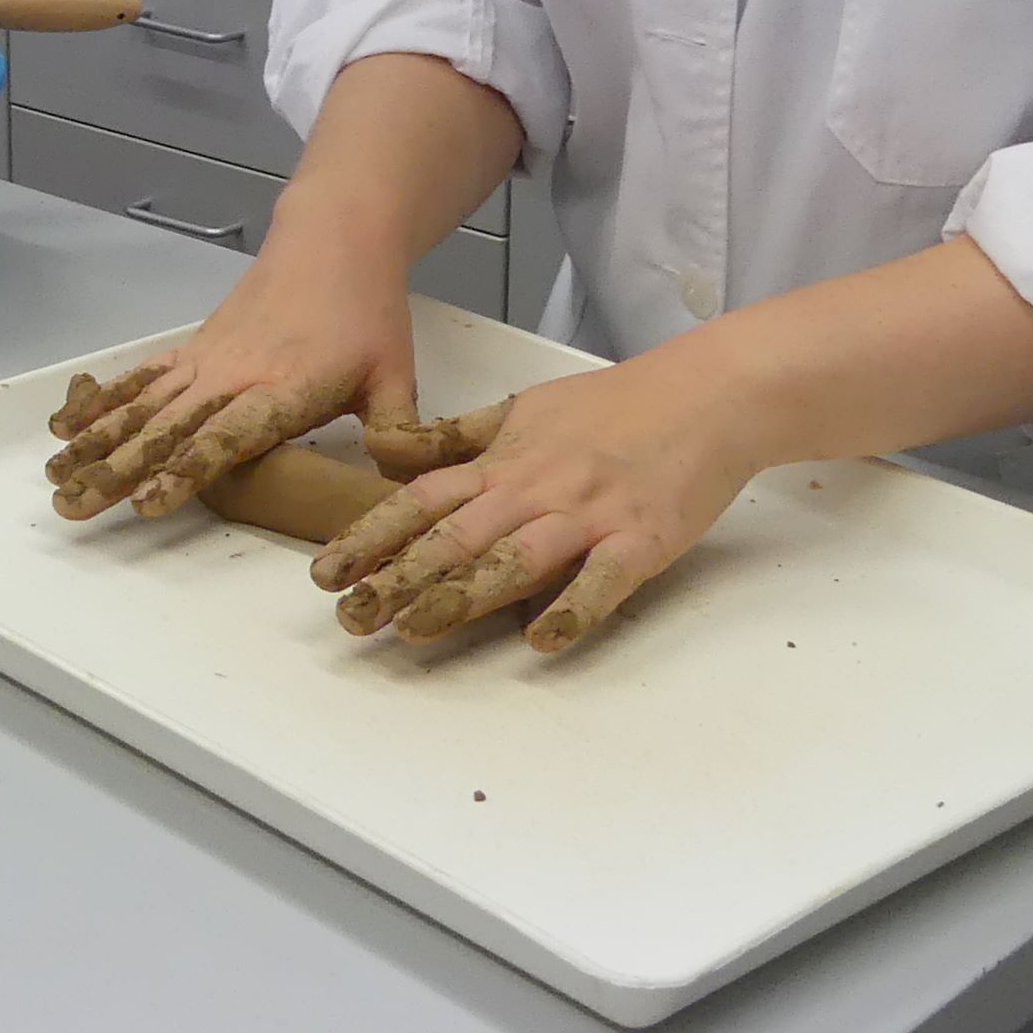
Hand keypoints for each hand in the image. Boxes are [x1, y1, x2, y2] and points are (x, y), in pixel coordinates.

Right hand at [47, 242, 417, 522]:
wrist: (334, 240)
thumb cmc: (367, 313)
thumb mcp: (396, 374)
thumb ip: (396, 433)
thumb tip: (402, 485)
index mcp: (282, 389)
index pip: (226, 438)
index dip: (185, 470)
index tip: (145, 501)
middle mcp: (233, 376)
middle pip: (166, 429)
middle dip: (117, 471)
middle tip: (73, 505)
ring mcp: (206, 361)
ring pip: (141, 408)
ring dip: (95, 444)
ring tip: (56, 479)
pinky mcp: (193, 349)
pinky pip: (140, 379)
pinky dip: (101, 403)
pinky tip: (65, 427)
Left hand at [314, 351, 759, 655]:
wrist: (706, 394)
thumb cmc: (612, 406)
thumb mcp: (521, 409)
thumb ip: (454, 439)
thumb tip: (386, 451)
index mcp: (504, 463)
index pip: (422, 501)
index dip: (371, 537)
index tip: (326, 573)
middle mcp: (537, 489)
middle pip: (456, 536)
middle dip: (398, 578)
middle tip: (352, 617)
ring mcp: (590, 515)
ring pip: (516, 558)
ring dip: (463, 595)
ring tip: (415, 630)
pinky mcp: (642, 538)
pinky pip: (604, 579)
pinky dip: (574, 607)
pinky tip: (544, 639)